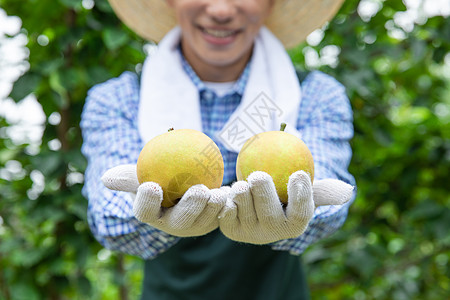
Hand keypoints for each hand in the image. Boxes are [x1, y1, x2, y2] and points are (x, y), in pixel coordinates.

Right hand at [101, 164, 226, 236]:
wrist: (180, 181)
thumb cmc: (157, 176)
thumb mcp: (141, 173)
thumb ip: (128, 176)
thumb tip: (106, 179)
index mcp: (152, 215)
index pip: (145, 212)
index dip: (146, 202)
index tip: (151, 185)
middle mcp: (173, 225)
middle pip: (182, 220)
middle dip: (191, 208)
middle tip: (200, 190)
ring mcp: (194, 226)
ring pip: (206, 220)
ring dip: (215, 208)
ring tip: (221, 192)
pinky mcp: (212, 221)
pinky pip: (222, 215)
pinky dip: (228, 205)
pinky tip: (234, 191)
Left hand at [218, 171, 352, 244]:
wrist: (252, 202)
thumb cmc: (283, 194)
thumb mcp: (304, 190)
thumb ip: (322, 190)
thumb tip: (347, 191)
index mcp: (294, 226)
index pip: (301, 213)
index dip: (301, 196)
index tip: (299, 174)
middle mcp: (272, 234)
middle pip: (270, 214)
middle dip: (264, 193)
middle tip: (259, 175)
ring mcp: (250, 233)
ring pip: (244, 210)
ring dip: (242, 192)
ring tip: (243, 182)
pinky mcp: (229, 230)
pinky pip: (226, 212)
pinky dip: (226, 199)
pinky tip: (227, 190)